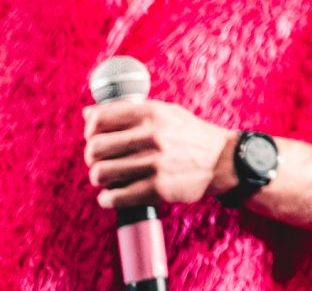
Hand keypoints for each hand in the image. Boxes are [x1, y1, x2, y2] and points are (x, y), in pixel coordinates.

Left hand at [84, 99, 236, 208]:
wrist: (224, 160)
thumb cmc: (190, 135)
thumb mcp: (166, 113)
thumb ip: (129, 112)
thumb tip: (88, 113)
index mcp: (153, 113)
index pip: (101, 117)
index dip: (90, 129)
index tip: (94, 136)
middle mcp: (152, 136)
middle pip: (95, 148)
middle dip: (92, 157)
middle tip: (101, 160)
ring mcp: (154, 163)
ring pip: (100, 174)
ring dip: (100, 178)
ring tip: (110, 178)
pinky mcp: (157, 188)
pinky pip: (114, 197)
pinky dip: (108, 198)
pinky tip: (115, 194)